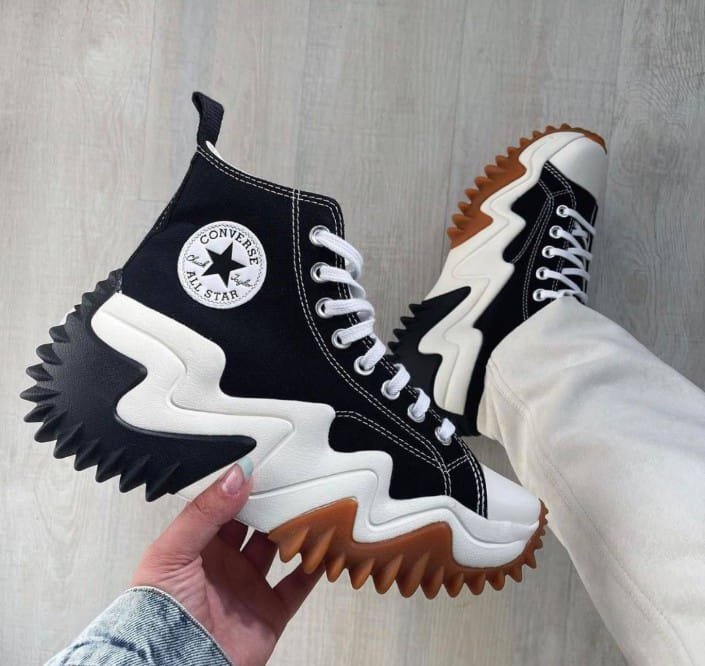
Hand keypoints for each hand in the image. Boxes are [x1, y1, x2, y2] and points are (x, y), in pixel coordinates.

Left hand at [131, 459, 322, 665]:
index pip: (224, 507)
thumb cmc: (157, 614)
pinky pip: (297, 586)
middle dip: (272, 505)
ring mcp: (248, 589)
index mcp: (198, 547)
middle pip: (256, 526)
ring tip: (310, 507)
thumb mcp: (173, 551)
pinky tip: (322, 548)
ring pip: (278, 550)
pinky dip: (313, 568)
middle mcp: (224, 566)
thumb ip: (204, 511)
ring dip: (294, 531)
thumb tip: (236, 477)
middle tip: (292, 482)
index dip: (242, 488)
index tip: (264, 468)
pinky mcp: (269, 613)